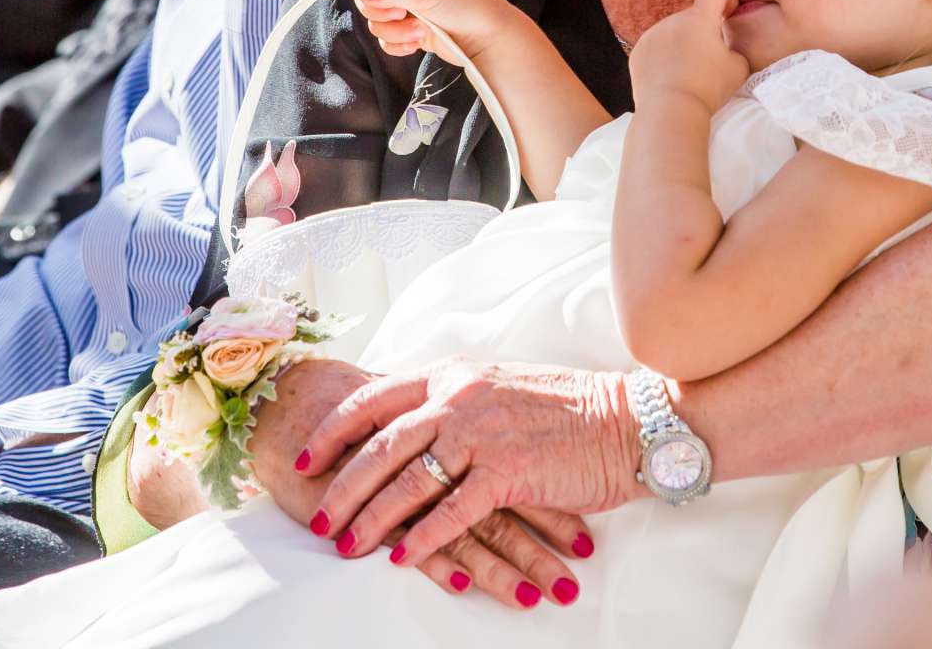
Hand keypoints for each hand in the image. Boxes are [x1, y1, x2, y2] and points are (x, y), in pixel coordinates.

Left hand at [237, 358, 591, 608]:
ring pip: (407, 481)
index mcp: (452, 374)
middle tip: (318, 516)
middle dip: (342, 486)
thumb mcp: (495, 384)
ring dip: (371, 518)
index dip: (334, 431)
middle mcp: (459, 397)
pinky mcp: (508, 472)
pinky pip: (451, 512)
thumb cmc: (565, 407)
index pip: (373, 398)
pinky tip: (400, 558)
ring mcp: (482, 434)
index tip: (307, 457)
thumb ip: (451, 397)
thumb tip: (407, 421)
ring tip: (348, 544)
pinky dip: (421, 538)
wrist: (624, 420)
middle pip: (380, 445)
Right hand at [329, 0, 525, 66]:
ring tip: (420, 30)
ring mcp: (407, 11)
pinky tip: (418, 43)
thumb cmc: (466, 4)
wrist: (488, 39)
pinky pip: (386, 41)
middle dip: (381, 10)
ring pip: (376, 22)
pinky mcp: (410, 33)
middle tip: (403, 12)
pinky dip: (398, 45)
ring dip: (395, 31)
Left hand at [628, 0, 748, 117]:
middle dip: (704, 30)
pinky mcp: (638, 51)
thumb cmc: (709, 89)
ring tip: (688, 74)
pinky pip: (656, 47)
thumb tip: (725, 46)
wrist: (670, 112)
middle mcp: (673, 20)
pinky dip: (664, 57)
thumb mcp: (739, 67)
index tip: (728, 14)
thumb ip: (735, 47)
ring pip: (674, 32)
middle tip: (710, 60)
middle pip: (694, 15)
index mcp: (699, 19)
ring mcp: (652, 35)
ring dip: (683, 44)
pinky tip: (671, 78)